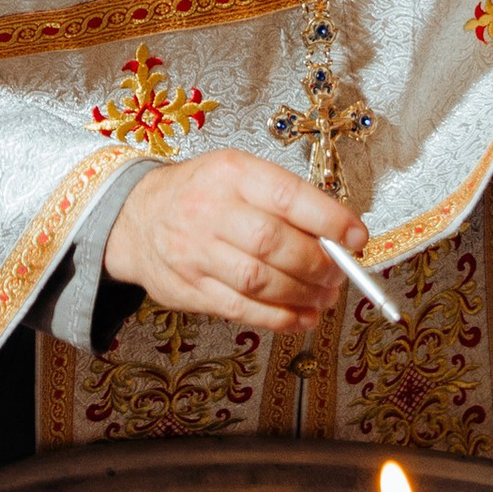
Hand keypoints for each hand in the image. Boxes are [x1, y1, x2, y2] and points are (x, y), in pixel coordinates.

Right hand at [102, 149, 365, 332]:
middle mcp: (209, 209)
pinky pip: (241, 309)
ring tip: (324, 296)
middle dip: (317, 265)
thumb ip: (284, 201)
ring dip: (302, 295)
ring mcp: (195, 251)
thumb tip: (338, 237)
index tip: (357, 238)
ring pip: (258, 281)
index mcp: (231, 173)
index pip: (288, 196)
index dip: (329, 221)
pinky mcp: (189, 288)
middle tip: (338, 274)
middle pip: (273, 243)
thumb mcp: (238, 175)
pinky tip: (301, 317)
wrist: (136, 217)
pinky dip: (279, 318)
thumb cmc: (201, 193)